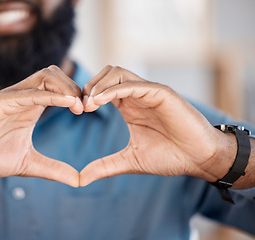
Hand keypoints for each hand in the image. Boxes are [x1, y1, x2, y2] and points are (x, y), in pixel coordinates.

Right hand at [0, 66, 82, 186]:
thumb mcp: (28, 163)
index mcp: (31, 107)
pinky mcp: (0, 102)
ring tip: (78, 107)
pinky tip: (66, 103)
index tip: (89, 111)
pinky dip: (50, 95)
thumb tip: (77, 180)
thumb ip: (53, 169)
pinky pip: (30, 92)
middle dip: (75, 87)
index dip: (77, 95)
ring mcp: (12, 97)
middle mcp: (23, 97)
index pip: (59, 87)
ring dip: (66, 87)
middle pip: (56, 75)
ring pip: (45, 76)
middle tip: (87, 108)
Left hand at [80, 66, 235, 185]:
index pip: (101, 88)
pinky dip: (113, 90)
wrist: (199, 158)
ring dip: (99, 85)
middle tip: (80, 107)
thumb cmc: (169, 156)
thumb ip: (105, 166)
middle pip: (106, 74)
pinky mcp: (161, 93)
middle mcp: (137, 95)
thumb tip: (80, 179)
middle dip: (88, 86)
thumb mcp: (129, 160)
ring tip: (88, 104)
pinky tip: (99, 101)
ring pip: (117, 73)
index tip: (76, 112)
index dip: (86, 95)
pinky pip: (133, 84)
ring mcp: (149, 92)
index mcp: (129, 106)